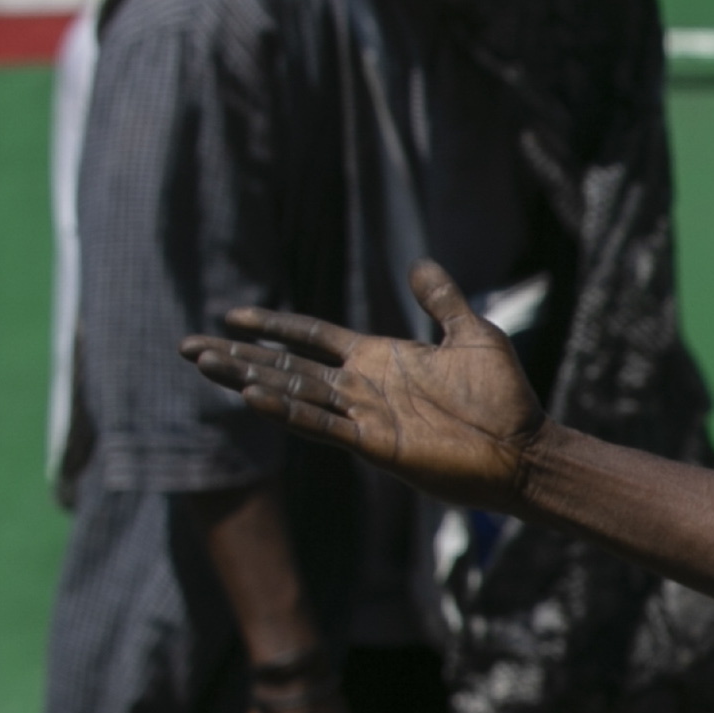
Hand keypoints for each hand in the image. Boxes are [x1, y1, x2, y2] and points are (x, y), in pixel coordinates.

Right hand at [182, 260, 540, 510]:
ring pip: (293, 392)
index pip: (311, 337)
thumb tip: (419, 263)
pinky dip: (287, 411)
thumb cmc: (505, 397)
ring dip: (248, 379)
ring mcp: (364, 416)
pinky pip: (322, 425)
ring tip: (205, 365)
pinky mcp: (375, 445)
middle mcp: (362, 386)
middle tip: (188, 346)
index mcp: (378, 359)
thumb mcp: (471, 334)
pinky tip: (251, 396)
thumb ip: (441, 300)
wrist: (525, 449)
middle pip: (286, 365)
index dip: (273, 325)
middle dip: (238, 355)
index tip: (232, 316)